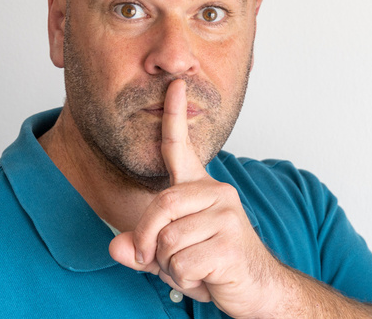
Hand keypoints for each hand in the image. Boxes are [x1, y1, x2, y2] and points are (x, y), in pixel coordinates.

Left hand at [109, 79, 284, 316]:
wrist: (256, 288)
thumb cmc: (213, 265)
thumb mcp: (169, 255)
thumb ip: (141, 248)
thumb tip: (116, 247)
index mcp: (201, 188)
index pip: (181, 147)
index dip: (173, 116)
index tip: (174, 84)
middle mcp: (217, 193)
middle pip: (160, 206)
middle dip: (147, 240)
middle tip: (152, 258)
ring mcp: (226, 215)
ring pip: (168, 239)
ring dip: (170, 264)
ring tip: (195, 266)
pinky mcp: (230, 241)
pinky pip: (182, 262)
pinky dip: (185, 278)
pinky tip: (207, 275)